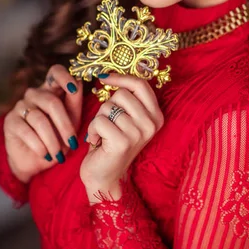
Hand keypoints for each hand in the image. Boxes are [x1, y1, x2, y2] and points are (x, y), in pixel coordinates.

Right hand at [4, 64, 82, 183]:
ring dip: (52, 140)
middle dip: (65, 126)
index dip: (65, 77)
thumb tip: (79, 82)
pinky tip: (46, 155)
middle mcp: (34, 94)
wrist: (38, 160)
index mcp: (51, 89)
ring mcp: (20, 106)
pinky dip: (40, 145)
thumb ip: (75, 100)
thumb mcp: (72, 119)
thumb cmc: (59, 136)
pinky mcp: (10, 121)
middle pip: (52, 102)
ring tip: (59, 155)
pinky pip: (27, 131)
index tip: (74, 89)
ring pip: (40, 120)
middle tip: (73, 143)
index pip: (55, 72)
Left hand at [80, 73, 163, 202]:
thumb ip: (125, 98)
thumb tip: (109, 73)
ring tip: (103, 135)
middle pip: (121, 94)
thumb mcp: (124, 117)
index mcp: (156, 115)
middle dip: (107, 105)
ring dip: (98, 119)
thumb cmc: (111, 142)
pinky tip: (97, 142)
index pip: (141, 84)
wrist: (104, 176)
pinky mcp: (123, 142)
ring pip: (108, 107)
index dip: (120, 77)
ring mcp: (139, 133)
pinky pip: (99, 121)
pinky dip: (92, 130)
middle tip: (108, 123)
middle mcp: (152, 124)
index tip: (104, 78)